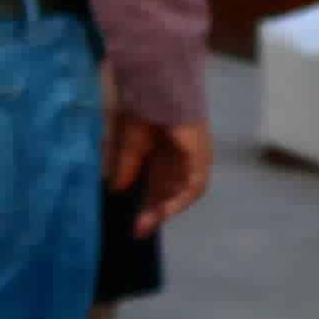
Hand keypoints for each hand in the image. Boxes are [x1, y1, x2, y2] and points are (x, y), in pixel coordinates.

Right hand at [104, 112, 212, 234]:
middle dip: (153, 212)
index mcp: (160, 150)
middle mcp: (178, 156)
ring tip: (146, 224)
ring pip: (181, 191)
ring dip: (165, 209)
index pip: (154, 183)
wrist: (157, 87)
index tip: (132, 223)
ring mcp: (192, 157)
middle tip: (138, 230)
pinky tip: (163, 211)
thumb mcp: (128, 142)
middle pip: (167, 191)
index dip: (143, 202)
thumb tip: (117, 189)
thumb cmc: (142, 106)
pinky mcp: (200, 157)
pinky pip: (195, 186)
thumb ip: (125, 166)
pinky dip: (179, 200)